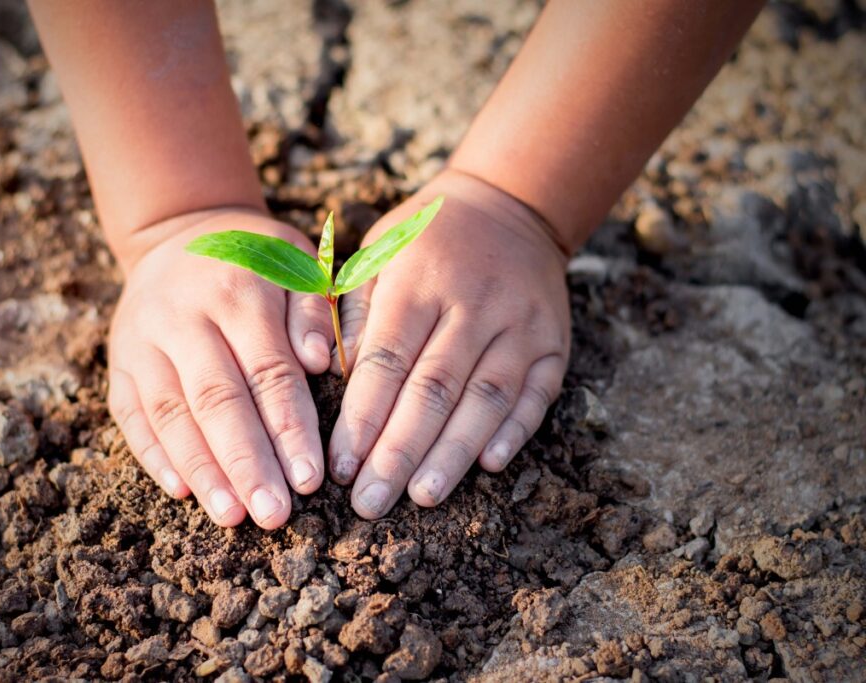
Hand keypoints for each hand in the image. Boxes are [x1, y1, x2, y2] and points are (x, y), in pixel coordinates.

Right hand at [106, 208, 334, 528]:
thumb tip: (322, 361)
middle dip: (246, 462)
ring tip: (232, 516)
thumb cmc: (257, 259)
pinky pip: (131, 414)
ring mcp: (142, 340)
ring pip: (170, 413)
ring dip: (202, 470)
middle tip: (273, 516)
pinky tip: (182, 492)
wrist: (179, 232)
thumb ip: (312, 310)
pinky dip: (155, 455)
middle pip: (216, 399)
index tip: (310, 479)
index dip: (288, 428)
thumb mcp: (296, 262)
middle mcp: (184, 316)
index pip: (267, 371)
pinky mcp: (120, 361)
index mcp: (238, 291)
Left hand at [328, 169, 570, 517]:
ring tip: (423, 497)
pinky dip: (514, 432)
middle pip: (433, 390)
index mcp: (419, 282)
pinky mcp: (554, 341)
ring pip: (486, 399)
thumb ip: (353, 312)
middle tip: (370, 503)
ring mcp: (520, 324)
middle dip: (398, 452)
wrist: (507, 206)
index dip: (362, 418)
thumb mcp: (376, 253)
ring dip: (453, 454)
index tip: (340, 467)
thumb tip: (335, 377)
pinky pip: (537, 394)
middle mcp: (473, 304)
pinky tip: (489, 467)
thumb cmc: (425, 241)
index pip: (386, 361)